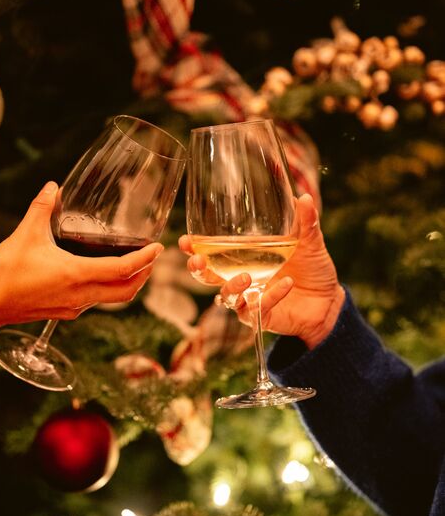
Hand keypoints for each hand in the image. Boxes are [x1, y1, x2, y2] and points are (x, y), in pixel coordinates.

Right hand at [0, 181, 162, 340]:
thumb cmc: (4, 273)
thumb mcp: (25, 234)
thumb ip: (42, 207)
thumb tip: (54, 187)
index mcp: (76, 275)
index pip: (123, 270)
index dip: (145, 259)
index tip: (157, 247)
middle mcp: (80, 295)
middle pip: (127, 291)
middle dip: (144, 275)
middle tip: (151, 257)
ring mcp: (73, 307)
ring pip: (112, 299)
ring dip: (128, 284)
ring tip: (133, 264)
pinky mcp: (63, 312)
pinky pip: (95, 302)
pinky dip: (108, 289)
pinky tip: (101, 274)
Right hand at [179, 193, 344, 348]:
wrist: (330, 301)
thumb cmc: (314, 270)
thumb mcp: (310, 243)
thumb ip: (305, 223)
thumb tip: (303, 197)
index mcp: (245, 259)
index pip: (212, 253)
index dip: (195, 249)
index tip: (185, 241)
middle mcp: (242, 279)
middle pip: (208, 278)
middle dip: (198, 270)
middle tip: (197, 262)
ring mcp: (250, 299)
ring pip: (227, 297)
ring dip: (232, 287)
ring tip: (246, 277)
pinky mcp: (262, 317)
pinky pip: (256, 309)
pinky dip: (270, 297)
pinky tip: (286, 285)